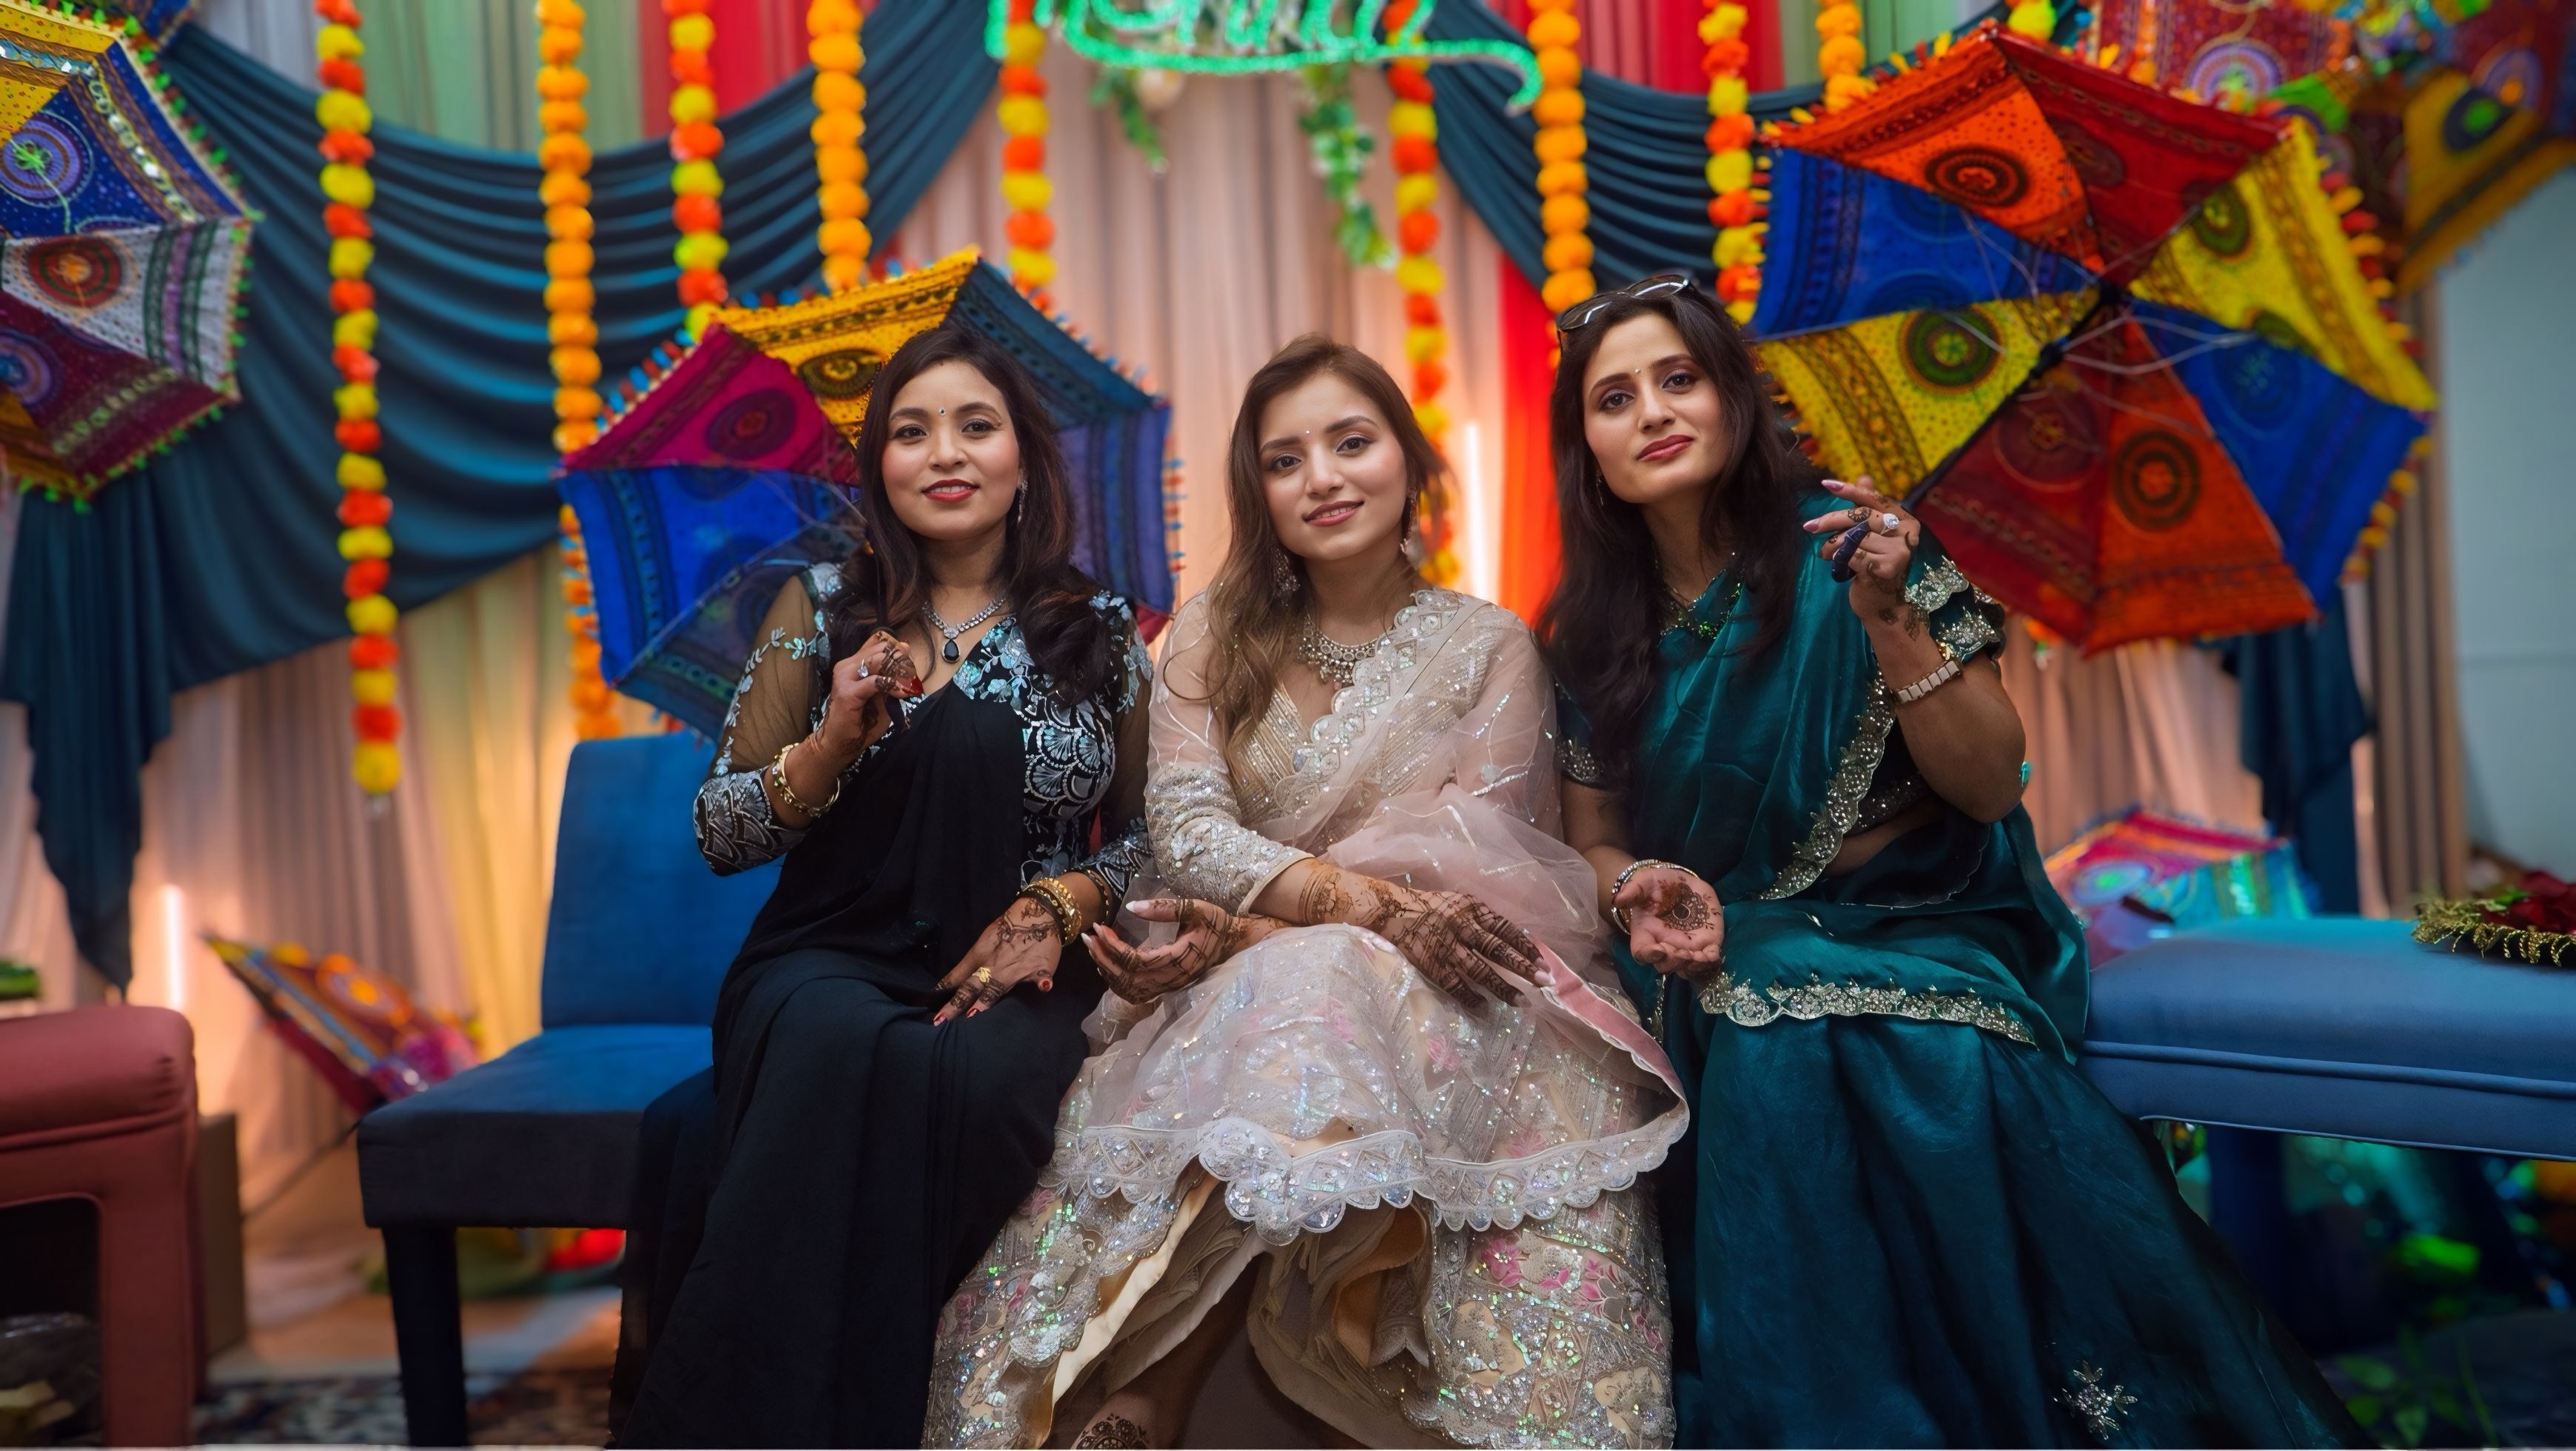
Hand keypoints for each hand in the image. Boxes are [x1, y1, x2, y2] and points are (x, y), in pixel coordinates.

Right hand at [815, 630, 920, 768]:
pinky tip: (900, 693)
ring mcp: (845, 677)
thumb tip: (906, 662)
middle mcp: (848, 665)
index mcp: (855, 663)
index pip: (879, 644)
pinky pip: (874, 682)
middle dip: (901, 660)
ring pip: (878, 660)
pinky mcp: (847, 692)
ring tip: (908, 683)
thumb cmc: (862, 721)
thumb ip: (890, 678)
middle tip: (912, 674)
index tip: (910, 664)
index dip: (898, 651)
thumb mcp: (881, 696)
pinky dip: (891, 685)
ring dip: (897, 670)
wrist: (841, 742)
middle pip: (881, 649)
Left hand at [934, 895, 1062, 1024]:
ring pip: (997, 987)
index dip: (943, 990)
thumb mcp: (986, 940)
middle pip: (971, 987)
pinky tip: (1044, 986)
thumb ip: (975, 961)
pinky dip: (1042, 982)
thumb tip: (956, 981)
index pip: (957, 975)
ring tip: (973, 1013)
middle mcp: (994, 965)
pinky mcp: (1039, 968)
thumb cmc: (1009, 927)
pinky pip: (1040, 976)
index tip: (931, 1006)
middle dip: (955, 1004)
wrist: (1037, 912)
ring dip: (985, 1000)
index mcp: (980, 955)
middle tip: (940, 1020)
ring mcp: (1016, 968)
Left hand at [1084, 898, 1273, 1003]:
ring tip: (1094, 948)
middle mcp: (1170, 979)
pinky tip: (1109, 964)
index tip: (1099, 928)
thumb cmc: (1215, 923)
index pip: (1134, 960)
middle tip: (1088, 936)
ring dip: (1107, 970)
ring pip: (1128, 989)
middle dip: (1102, 957)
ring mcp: (1168, 986)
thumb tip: (1130, 907)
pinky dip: (1117, 982)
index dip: (1112, 946)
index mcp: (1176, 959)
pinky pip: (1135, 992)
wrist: (1233, 942)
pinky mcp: (1166, 987)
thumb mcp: (1195, 908)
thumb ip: (1163, 907)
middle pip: (1126, 978)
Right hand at [1296, 867, 1537, 1003]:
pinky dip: (1471, 998)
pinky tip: (1485, 1008)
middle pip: (1498, 949)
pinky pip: (1455, 985)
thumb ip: (1484, 919)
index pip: (1506, 928)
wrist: (1390, 911)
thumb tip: (1519, 938)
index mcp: (1472, 909)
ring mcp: (1447, 948)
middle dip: (1523, 967)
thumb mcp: (1460, 902)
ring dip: (1502, 988)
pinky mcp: (1432, 965)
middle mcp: (1462, 927)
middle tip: (1545, 982)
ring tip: (1522, 1002)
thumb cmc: (1430, 907)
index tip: (1543, 961)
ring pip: (1480, 971)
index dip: (1526, 945)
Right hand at [1615, 866, 1723, 979]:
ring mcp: (1685, 947)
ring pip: (1686, 968)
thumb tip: (1618, 900)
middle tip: (1683, 952)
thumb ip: (1633, 890)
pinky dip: (1710, 962)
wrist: (1683, 883)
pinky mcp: (1705, 944)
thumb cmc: (1659, 884)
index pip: (1642, 952)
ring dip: (1692, 967)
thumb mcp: (1645, 882)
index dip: (1649, 955)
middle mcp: (1664, 945)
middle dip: (1673, 962)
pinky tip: (1712, 955)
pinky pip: (1707, 961)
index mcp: (1646, 933)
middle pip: (1665, 965)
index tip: (1658, 950)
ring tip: (1699, 957)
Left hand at [1803, 477, 1920, 617]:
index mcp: (1905, 520)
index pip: (1874, 499)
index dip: (1850, 490)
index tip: (1826, 484)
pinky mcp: (1885, 568)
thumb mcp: (1874, 537)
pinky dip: (1839, 559)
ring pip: (1853, 537)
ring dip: (1832, 545)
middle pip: (1861, 517)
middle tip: (1809, 526)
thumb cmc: (1875, 568)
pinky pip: (1851, 555)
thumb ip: (1870, 509)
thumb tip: (1864, 475)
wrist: (1884, 606)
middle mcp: (1906, 533)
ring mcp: (1898, 551)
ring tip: (1826, 554)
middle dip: (1831, 520)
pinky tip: (1836, 566)